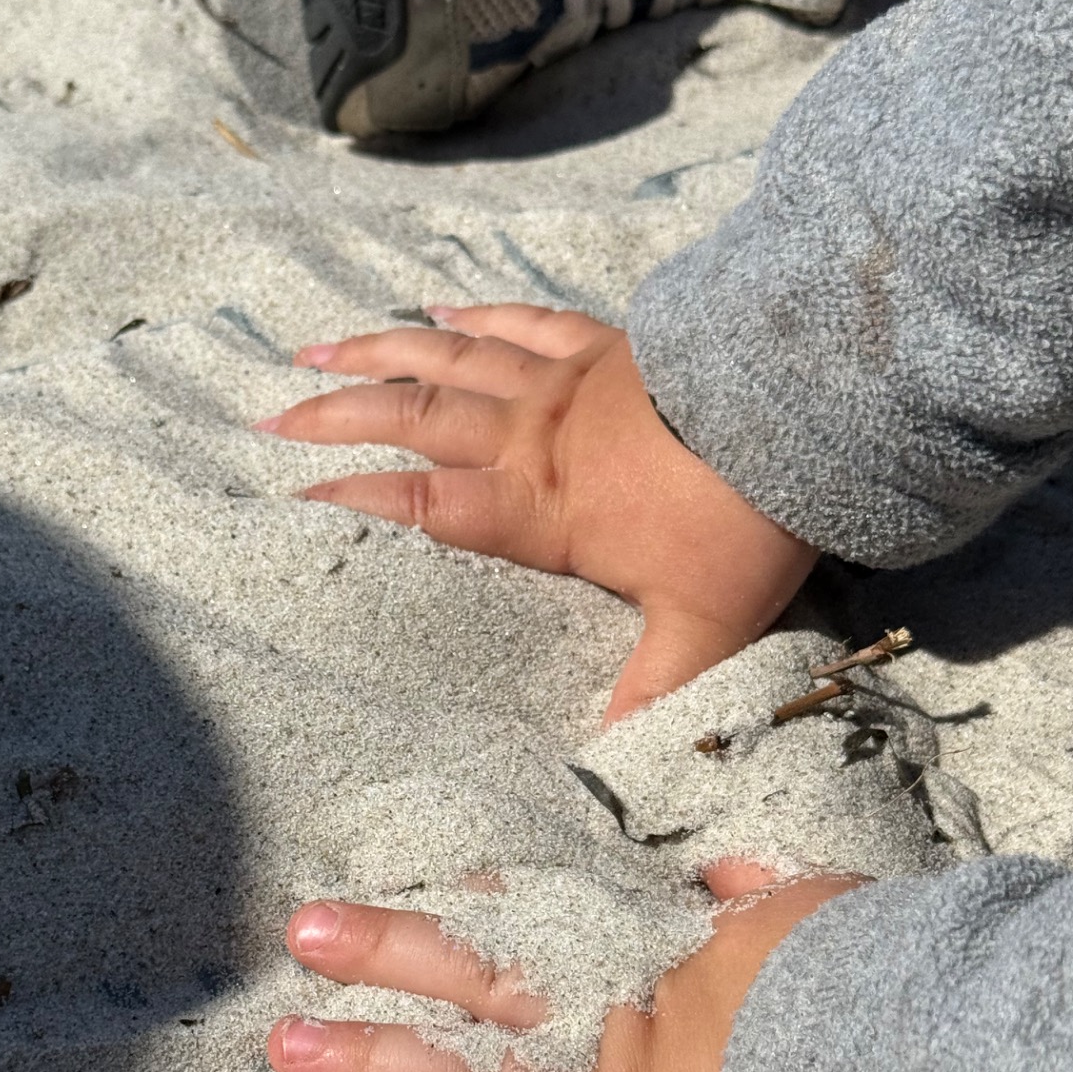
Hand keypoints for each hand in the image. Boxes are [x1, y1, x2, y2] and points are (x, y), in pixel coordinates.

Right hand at [261, 305, 816, 717]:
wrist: (802, 409)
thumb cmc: (742, 518)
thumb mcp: (699, 623)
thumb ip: (653, 690)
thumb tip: (617, 764)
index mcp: (538, 505)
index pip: (425, 506)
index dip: (355, 503)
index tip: (293, 502)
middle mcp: (531, 435)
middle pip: (413, 417)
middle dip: (336, 416)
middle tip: (270, 415)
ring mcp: (562, 382)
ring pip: (449, 358)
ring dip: (379, 351)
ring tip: (316, 348)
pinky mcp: (603, 344)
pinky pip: (522, 320)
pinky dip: (474, 314)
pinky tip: (438, 307)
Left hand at [267, 863, 862, 1071]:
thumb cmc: (876, 991)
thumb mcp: (819, 916)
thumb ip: (761, 891)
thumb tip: (726, 870)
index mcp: (653, 955)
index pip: (539, 917)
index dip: (465, 899)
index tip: (403, 885)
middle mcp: (611, 1025)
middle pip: (476, 979)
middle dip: (386, 951)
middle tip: (303, 932)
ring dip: (373, 1064)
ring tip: (287, 1050)